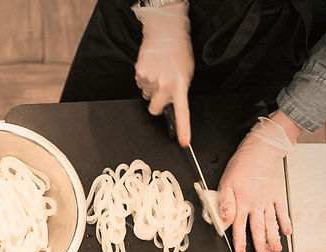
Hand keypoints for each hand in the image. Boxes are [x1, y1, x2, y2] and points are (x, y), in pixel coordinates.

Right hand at [132, 1, 192, 145]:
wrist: (165, 35)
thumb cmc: (177, 53)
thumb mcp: (185, 74)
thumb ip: (179, 91)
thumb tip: (171, 104)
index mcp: (180, 86)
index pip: (182, 113)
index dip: (183, 129)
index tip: (184, 142)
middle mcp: (165, 86)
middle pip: (154, 110)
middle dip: (156, 104)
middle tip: (161, 91)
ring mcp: (150, 81)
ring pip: (146, 96)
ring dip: (151, 88)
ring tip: (158, 73)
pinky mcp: (140, 75)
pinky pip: (140, 85)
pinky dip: (144, 79)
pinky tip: (151, 69)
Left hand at [218, 117, 294, 251]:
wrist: (261, 150)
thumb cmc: (242, 165)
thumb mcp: (226, 183)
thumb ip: (225, 204)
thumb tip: (225, 220)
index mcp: (242, 202)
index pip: (239, 226)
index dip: (239, 241)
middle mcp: (256, 204)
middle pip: (258, 229)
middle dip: (260, 246)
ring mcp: (269, 200)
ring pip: (271, 223)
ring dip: (274, 239)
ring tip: (276, 251)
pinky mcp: (277, 194)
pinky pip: (282, 211)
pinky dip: (285, 222)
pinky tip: (287, 232)